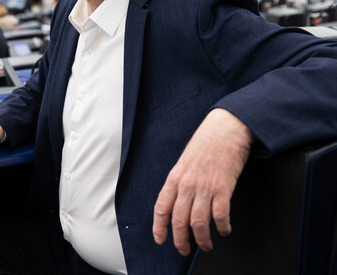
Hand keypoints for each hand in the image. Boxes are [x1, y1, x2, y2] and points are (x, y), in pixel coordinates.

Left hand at [153, 108, 253, 255]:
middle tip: (184, 250)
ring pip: (198, 222)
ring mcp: (204, 187)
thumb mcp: (183, 164)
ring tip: (206, 246)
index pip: (161, 208)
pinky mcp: (223, 188)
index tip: (160, 239)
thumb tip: (177, 205)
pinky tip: (224, 231)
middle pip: (179, 220)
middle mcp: (186, 185)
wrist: (224, 131)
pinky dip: (222, 227)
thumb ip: (179, 184)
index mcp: (174, 179)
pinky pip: (220, 215)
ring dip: (202, 239)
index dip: (159, 227)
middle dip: (180, 240)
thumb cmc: (204, 146)